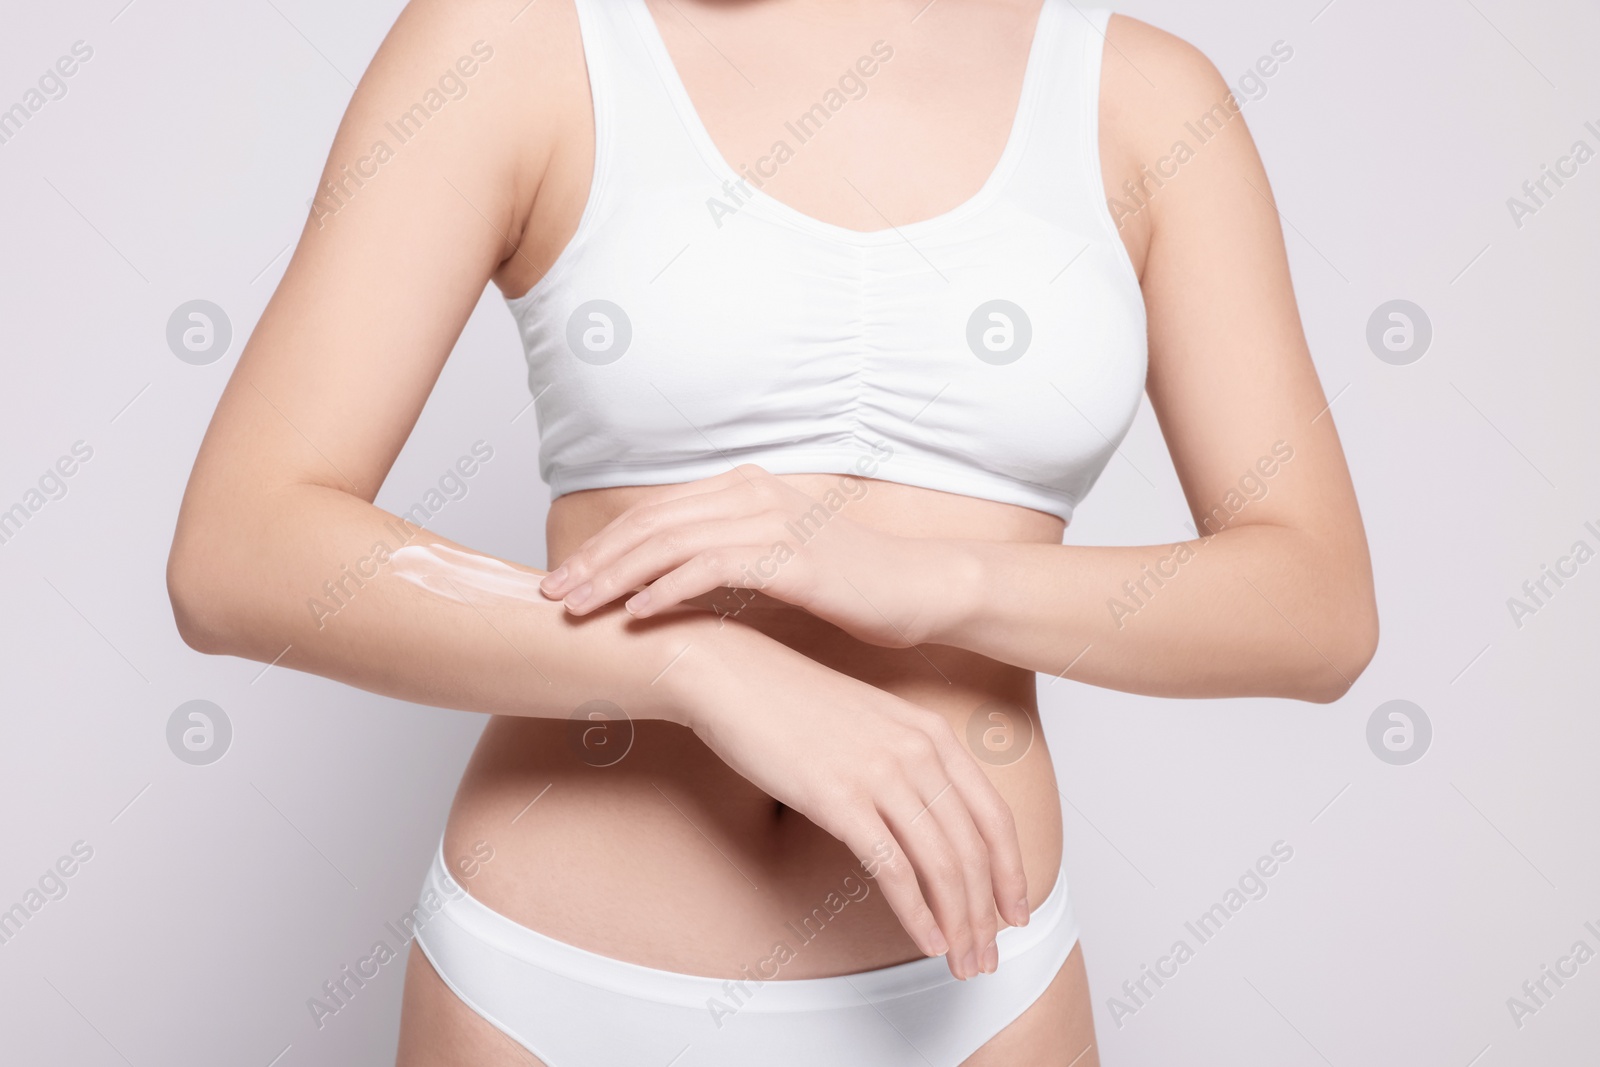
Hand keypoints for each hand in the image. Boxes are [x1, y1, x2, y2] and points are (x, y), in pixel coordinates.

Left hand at [540, 465, 953, 646]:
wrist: (923, 589)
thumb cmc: (853, 586)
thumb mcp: (778, 565)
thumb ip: (726, 564)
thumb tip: (666, 592)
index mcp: (747, 489)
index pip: (656, 513)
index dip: (604, 545)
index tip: (564, 580)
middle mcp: (755, 494)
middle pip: (652, 523)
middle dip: (594, 560)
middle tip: (550, 596)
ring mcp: (774, 520)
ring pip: (671, 543)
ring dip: (616, 577)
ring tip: (578, 609)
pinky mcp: (792, 555)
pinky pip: (713, 568)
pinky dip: (668, 590)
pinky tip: (637, 615)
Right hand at [658, 615, 1030, 979]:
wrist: (734, 676)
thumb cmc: (792, 703)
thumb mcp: (872, 721)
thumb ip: (907, 762)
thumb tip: (927, 819)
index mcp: (932, 734)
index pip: (994, 816)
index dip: (1012, 872)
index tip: (1015, 913)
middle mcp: (917, 752)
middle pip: (972, 850)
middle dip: (985, 914)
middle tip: (985, 958)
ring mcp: (880, 774)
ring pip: (941, 865)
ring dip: (958, 923)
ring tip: (960, 961)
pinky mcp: (839, 798)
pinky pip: (893, 869)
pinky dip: (916, 913)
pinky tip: (925, 940)